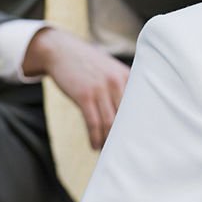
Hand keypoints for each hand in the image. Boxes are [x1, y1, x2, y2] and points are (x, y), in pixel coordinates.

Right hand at [23, 27, 129, 148]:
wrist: (61, 50)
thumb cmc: (88, 64)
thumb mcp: (111, 69)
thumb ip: (123, 86)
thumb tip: (133, 114)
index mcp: (127, 76)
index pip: (139, 105)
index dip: (139, 124)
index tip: (140, 139)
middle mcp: (117, 82)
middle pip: (126, 116)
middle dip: (125, 135)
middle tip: (124, 149)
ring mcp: (101, 88)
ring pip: (110, 123)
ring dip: (109, 140)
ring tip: (108, 150)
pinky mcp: (84, 95)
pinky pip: (93, 123)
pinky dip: (95, 138)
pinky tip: (94, 146)